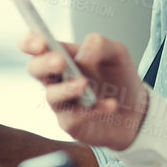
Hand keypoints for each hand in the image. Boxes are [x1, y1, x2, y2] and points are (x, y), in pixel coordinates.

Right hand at [21, 31, 148, 148]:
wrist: (135, 110)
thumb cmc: (119, 79)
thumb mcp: (117, 54)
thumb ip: (101, 45)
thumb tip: (85, 50)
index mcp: (63, 55)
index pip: (36, 46)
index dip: (30, 42)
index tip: (39, 43)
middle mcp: (57, 78)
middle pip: (35, 70)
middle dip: (44, 64)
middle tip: (61, 61)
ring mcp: (62, 102)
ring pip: (51, 96)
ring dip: (67, 88)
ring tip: (85, 84)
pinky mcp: (71, 123)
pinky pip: (74, 117)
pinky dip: (93, 110)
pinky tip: (111, 105)